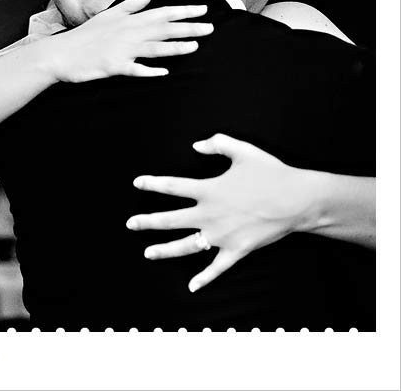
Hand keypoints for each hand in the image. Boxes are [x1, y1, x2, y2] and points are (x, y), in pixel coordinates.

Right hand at [41, 0, 212, 82]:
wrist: (62, 53)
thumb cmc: (85, 36)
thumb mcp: (108, 16)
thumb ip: (130, 6)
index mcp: (129, 21)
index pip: (162, 13)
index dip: (184, 11)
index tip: (203, 10)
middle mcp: (128, 33)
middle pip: (163, 30)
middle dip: (188, 28)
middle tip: (210, 28)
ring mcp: (121, 50)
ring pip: (154, 48)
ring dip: (175, 47)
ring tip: (195, 47)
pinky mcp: (113, 66)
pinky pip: (134, 69)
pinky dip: (149, 71)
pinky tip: (164, 72)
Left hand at [126, 134, 315, 291]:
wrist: (300, 200)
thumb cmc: (272, 173)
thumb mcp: (243, 151)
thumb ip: (217, 143)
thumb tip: (196, 144)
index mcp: (208, 190)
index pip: (172, 186)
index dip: (152, 184)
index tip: (137, 183)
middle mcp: (210, 214)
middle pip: (170, 219)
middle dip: (147, 222)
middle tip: (130, 224)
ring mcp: (222, 235)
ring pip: (186, 245)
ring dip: (164, 250)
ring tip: (148, 253)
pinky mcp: (237, 250)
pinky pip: (216, 267)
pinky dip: (204, 278)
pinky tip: (191, 286)